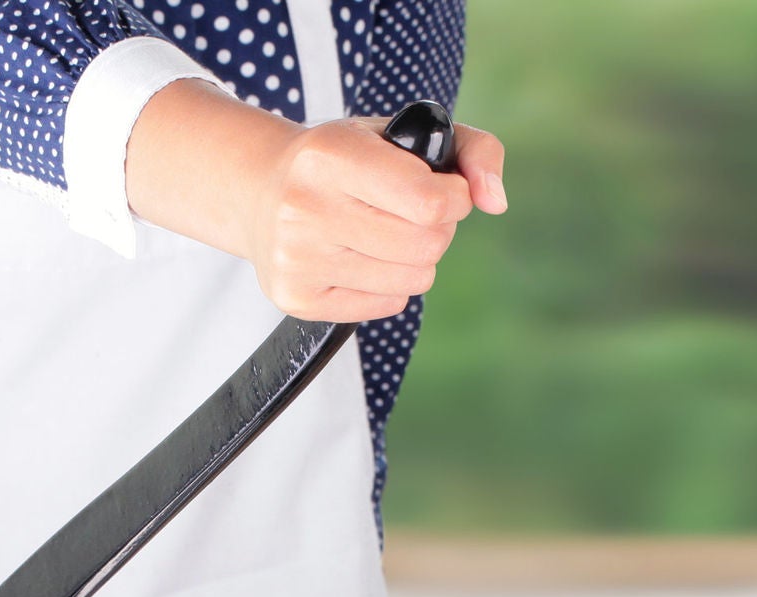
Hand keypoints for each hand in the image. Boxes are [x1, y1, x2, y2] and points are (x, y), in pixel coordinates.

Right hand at [126, 83, 505, 321]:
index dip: (455, 200)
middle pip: (425, 246)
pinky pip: (386, 305)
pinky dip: (389, 286)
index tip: (444, 191)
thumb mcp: (401, 131)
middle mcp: (305, 208)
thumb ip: (472, 149)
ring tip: (387, 236)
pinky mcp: (296, 298)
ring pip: (411, 280)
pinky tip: (363, 260)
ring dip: (416, 260)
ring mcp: (297, 259)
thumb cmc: (343, 159)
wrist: (260, 190)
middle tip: (414, 215)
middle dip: (438, 231)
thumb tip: (496, 202)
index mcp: (330, 155)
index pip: (429, 202)